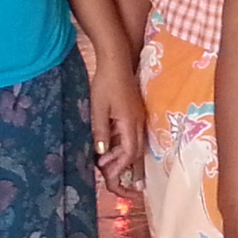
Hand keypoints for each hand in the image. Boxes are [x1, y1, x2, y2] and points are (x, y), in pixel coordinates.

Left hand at [88, 66, 146, 195]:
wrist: (116, 60)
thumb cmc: (106, 82)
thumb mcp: (98, 108)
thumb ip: (100, 132)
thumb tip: (102, 153)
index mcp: (130, 122)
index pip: (129, 153)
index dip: (119, 167)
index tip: (108, 176)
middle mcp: (139, 122)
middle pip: (135, 152)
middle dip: (122, 165)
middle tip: (108, 174)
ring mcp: (139, 117)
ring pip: (134, 144)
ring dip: (121, 155)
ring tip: (105, 161)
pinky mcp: (135, 112)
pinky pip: (132, 135)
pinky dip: (122, 144)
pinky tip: (109, 145)